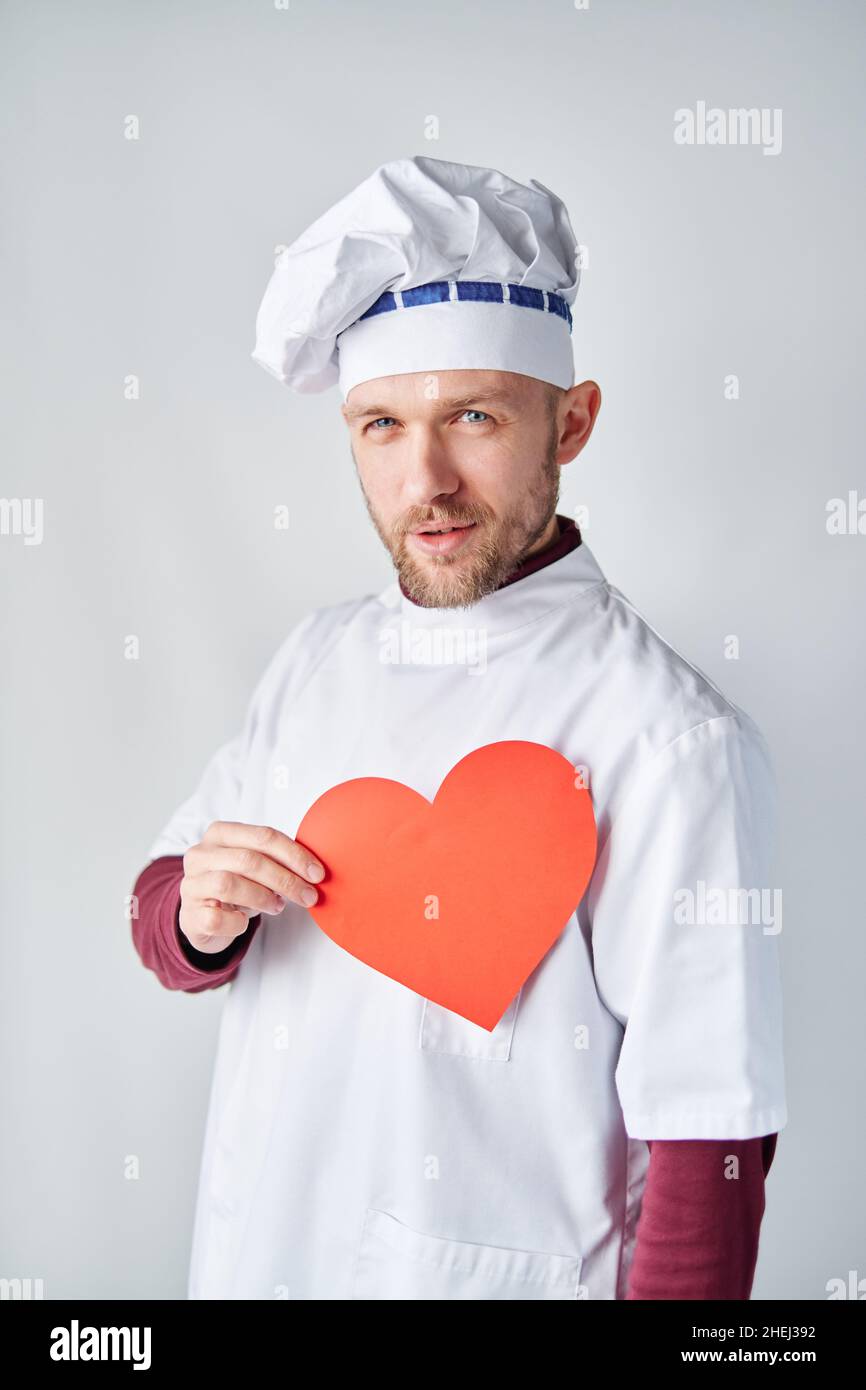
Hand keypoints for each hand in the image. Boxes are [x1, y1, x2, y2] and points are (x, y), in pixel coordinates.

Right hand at [179, 820, 324, 954]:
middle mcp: (200, 854)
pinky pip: (217, 918)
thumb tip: (314, 871)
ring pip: (229, 884)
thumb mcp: (254, 866)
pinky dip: (237, 923)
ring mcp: (191, 884)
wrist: (203, 917)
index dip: (294, 854)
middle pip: (248, 860)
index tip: (317, 873)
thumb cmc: (236, 886)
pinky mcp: (189, 914)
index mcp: (220, 833)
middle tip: (308, 895)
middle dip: (285, 879)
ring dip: (263, 897)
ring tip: (278, 906)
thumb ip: (277, 860)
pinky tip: (244, 921)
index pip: (262, 836)